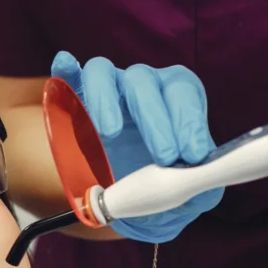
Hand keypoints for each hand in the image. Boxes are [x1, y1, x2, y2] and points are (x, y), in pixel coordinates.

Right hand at [51, 51, 224, 242]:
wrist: (122, 201)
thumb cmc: (157, 188)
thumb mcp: (185, 196)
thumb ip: (199, 187)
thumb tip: (203, 180)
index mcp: (173, 101)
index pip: (183, 94)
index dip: (190, 121)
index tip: (193, 155)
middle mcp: (140, 88)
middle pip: (145, 83)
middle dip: (156, 120)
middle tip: (165, 157)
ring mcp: (105, 91)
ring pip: (103, 72)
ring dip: (106, 99)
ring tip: (109, 134)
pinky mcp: (74, 99)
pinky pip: (69, 76)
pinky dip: (66, 70)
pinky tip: (64, 66)